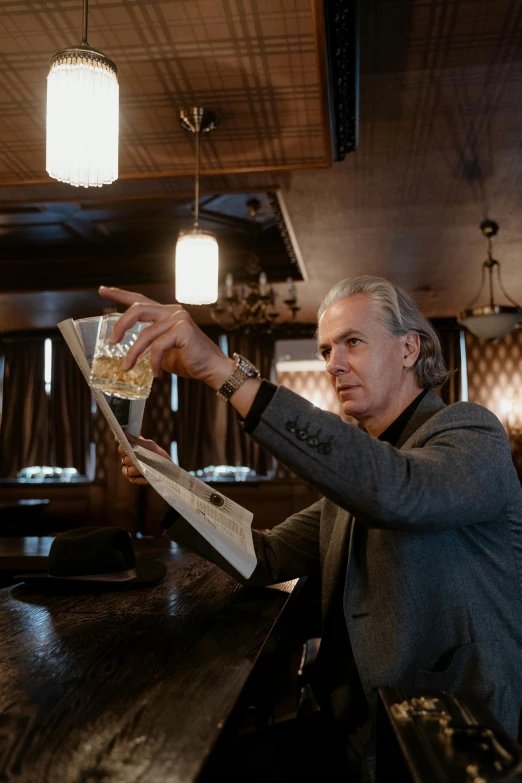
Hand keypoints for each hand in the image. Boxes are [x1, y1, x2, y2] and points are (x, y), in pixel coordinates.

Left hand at [99, 286, 233, 388]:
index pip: (139, 300)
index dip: (119, 294)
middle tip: (112, 342)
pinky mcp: (183, 330)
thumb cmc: (189, 360)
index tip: (102, 290)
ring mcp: (178, 318)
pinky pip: (158, 347)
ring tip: (127, 367)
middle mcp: (172, 311)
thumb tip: (131, 353)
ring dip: (133, 353)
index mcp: (166, 313)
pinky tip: (157, 373)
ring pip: (145, 334)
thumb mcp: (163, 351)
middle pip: (137, 309)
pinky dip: (154, 363)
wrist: (212, 368)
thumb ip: (149, 345)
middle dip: (121, 326)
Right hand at [118, 433, 170, 485]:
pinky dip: (140, 477)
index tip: (129, 447)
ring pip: (126, 470)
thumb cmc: (158, 454)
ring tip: (145, 467)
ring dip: (136, 468)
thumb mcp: (149, 445)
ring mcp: (129, 470)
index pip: (121, 448)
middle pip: (124, 459)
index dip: (124, 447)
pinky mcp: (133, 479)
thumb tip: (124, 431)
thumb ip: (136, 440)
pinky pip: (132, 478)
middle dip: (132, 458)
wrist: (168, 468)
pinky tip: (147, 474)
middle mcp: (127, 459)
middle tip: (140, 457)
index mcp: (130, 450)